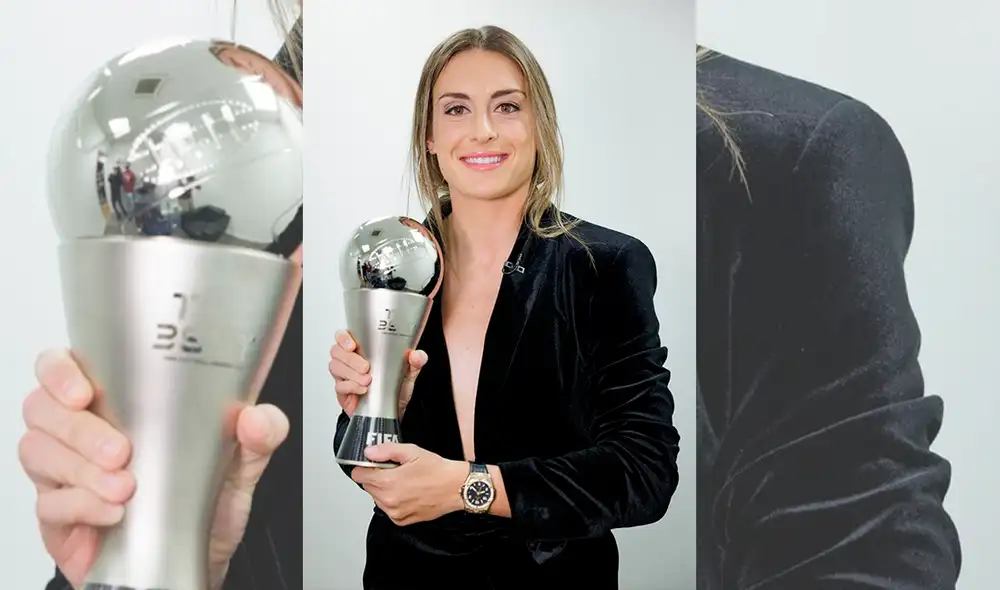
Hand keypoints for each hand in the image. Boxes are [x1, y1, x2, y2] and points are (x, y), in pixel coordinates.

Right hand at [18, 348, 288, 589]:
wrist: (198, 561)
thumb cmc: (206, 500)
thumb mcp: (242, 463)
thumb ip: (259, 434)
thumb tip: (256, 419)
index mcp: (118, 401)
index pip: (65, 367)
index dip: (61, 372)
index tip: (84, 390)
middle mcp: (82, 430)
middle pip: (42, 408)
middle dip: (79, 429)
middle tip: (121, 451)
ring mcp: (66, 472)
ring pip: (37, 451)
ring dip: (80, 468)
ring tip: (125, 487)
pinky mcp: (60, 515)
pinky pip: (48, 503)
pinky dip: (81, 505)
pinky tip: (113, 512)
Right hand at [329, 330, 427, 417]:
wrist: (392, 412)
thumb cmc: (395, 388)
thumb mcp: (409, 373)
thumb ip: (415, 362)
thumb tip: (417, 355)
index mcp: (363, 349)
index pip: (343, 336)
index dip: (343, 338)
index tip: (352, 345)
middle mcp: (350, 360)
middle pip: (336, 351)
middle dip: (350, 359)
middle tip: (366, 367)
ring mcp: (344, 376)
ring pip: (335, 367)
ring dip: (351, 373)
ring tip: (367, 380)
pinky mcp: (343, 391)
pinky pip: (339, 386)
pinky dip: (351, 387)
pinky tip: (363, 390)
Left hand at [351, 443, 466, 525]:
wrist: (456, 488)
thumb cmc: (438, 470)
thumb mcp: (412, 451)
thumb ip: (386, 451)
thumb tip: (369, 453)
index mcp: (387, 482)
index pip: (358, 475)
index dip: (365, 466)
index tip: (375, 464)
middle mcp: (388, 500)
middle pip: (367, 486)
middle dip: (376, 477)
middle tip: (395, 470)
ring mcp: (394, 513)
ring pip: (377, 498)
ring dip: (384, 490)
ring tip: (405, 481)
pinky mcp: (401, 520)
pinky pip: (388, 509)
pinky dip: (394, 501)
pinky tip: (408, 492)